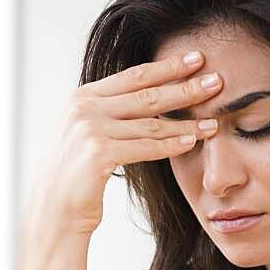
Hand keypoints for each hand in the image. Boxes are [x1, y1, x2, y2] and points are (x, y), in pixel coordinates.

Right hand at [25, 49, 222, 235]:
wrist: (52, 210)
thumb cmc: (73, 178)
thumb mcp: (85, 135)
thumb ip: (107, 114)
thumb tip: (147, 101)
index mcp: (81, 97)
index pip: (132, 76)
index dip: (166, 67)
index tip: (195, 59)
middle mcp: (84, 107)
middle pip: (146, 94)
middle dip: (185, 87)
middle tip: (217, 81)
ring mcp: (90, 129)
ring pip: (151, 123)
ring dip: (186, 122)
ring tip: (213, 121)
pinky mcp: (98, 152)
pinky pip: (146, 147)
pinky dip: (171, 145)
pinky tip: (192, 142)